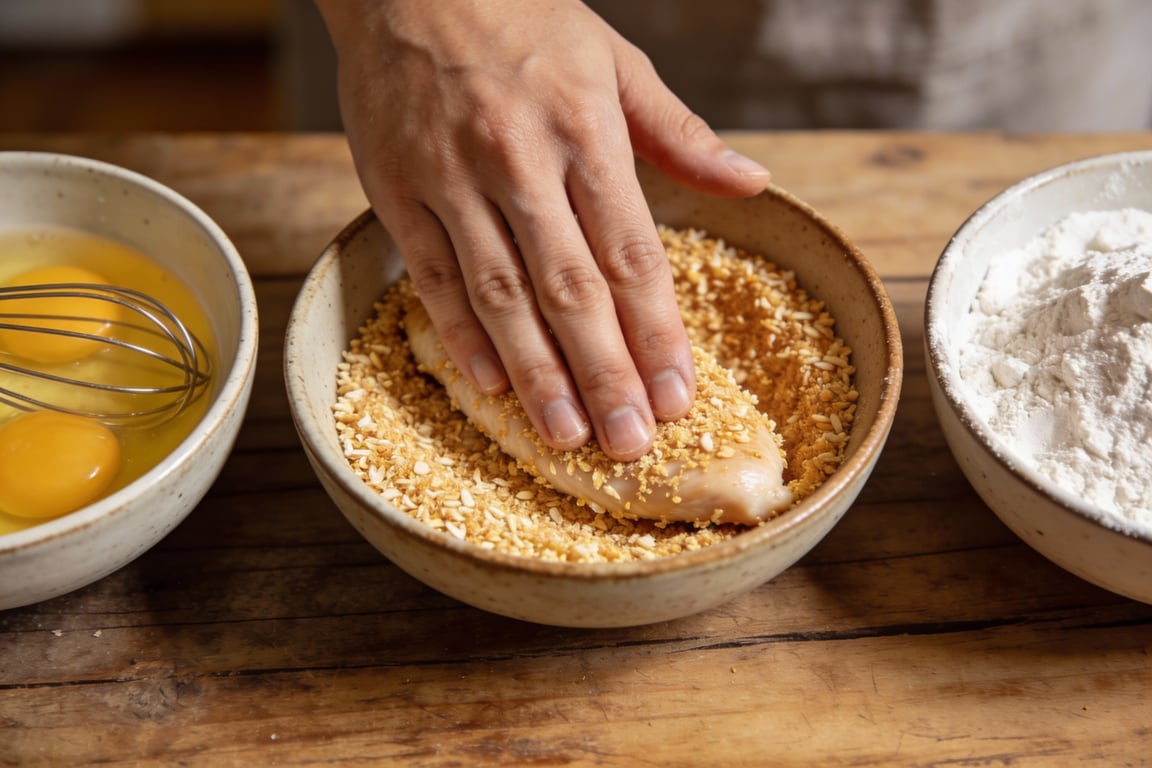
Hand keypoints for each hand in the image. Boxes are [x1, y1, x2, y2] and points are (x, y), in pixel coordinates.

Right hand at [316, 0, 771, 460]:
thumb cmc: (522, 18)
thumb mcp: (615, 60)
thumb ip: (680, 131)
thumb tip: (753, 183)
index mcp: (584, 129)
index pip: (632, 252)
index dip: (657, 331)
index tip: (679, 394)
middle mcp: (520, 160)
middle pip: (571, 288)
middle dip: (606, 372)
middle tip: (632, 443)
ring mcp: (452, 179)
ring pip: (501, 294)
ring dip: (537, 373)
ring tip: (568, 437)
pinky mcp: (396, 191)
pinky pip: (432, 276)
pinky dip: (462, 335)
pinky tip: (491, 386)